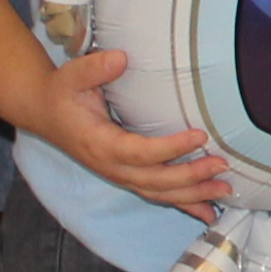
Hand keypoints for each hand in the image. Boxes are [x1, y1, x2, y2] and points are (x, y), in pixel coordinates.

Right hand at [32, 46, 228, 210]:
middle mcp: (111, 166)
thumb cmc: (62, 93)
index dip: (171, 148)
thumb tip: (120, 58)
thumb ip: (94, 68)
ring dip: (193, 195)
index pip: (140, 151)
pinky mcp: (127, 177)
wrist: (45, 112)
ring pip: (159, 193)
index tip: (200, 136)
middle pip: (155, 180)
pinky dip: (184, 204)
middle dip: (190, 176)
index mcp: (100, 143)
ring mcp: (119, 175)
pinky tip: (208, 212)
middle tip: (222, 165)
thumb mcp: (72, 76)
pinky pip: (157, 195)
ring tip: (225, 191)